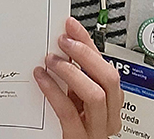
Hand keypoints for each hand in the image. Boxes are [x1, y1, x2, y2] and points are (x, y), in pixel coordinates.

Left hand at [33, 17, 123, 137]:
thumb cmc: (72, 128)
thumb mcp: (77, 99)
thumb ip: (75, 78)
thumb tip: (63, 47)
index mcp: (111, 101)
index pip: (106, 65)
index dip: (89, 42)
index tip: (71, 26)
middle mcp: (109, 115)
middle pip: (109, 78)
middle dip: (85, 55)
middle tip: (63, 41)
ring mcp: (96, 130)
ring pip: (95, 95)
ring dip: (72, 72)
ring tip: (52, 60)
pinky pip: (69, 112)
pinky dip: (54, 92)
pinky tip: (42, 78)